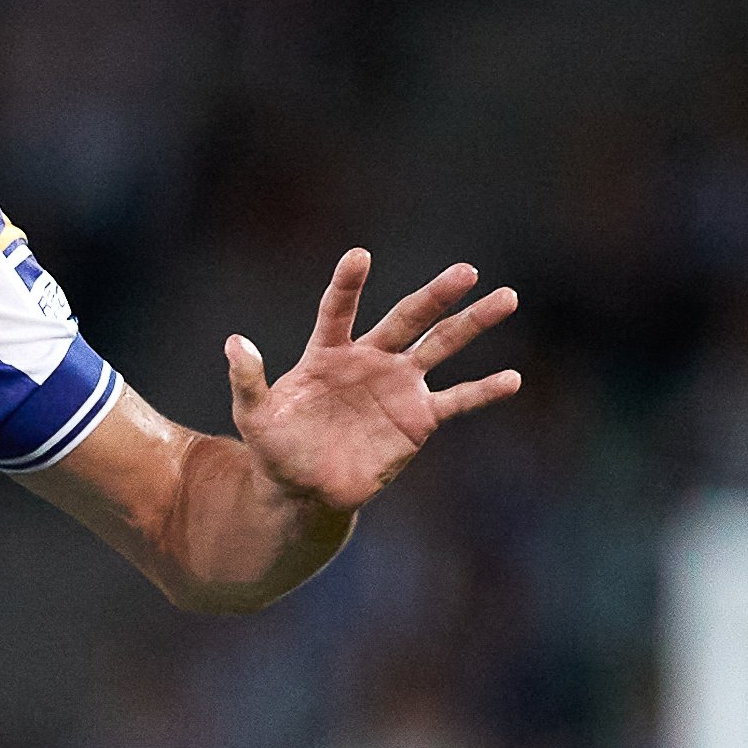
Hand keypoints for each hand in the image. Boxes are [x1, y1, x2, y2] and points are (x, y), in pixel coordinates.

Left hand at [225, 249, 520, 519]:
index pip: (339, 310)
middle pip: (408, 318)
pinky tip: (512, 379)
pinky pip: (457, 400)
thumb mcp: (254, 417)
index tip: (359, 257)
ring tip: (506, 298)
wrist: (304, 490)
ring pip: (441, 346)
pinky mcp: (418, 419)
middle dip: (437, 295)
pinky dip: (484, 391)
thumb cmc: (276, 448)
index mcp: (329, 352)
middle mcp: (370, 359)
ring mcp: (398, 386)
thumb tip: (235, 343)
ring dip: (473, 323)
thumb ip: (248, 381)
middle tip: (466, 270)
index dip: (348, 284)